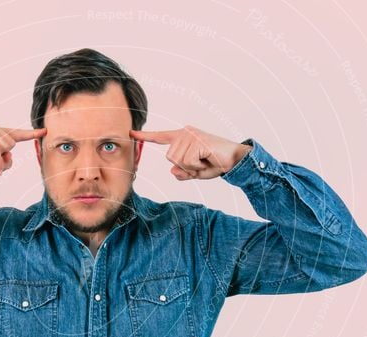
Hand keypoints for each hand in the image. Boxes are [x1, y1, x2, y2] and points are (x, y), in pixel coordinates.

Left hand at [129, 125, 251, 179]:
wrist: (235, 158)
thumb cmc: (216, 163)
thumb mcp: (196, 172)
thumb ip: (183, 172)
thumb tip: (173, 172)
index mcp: (182, 137)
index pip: (161, 137)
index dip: (145, 136)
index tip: (131, 133)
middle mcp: (184, 133)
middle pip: (170, 158)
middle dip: (185, 167)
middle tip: (201, 163)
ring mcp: (190, 135)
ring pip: (177, 160)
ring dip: (191, 167)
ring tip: (204, 160)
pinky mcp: (196, 141)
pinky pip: (187, 162)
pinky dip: (197, 166)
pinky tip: (207, 159)